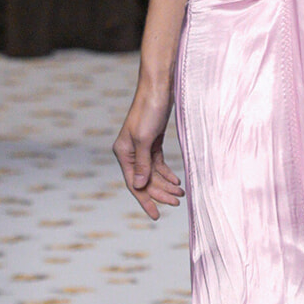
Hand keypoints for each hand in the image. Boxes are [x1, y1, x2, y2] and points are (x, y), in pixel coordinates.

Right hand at [113, 77, 184, 219]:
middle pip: (145, 180)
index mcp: (123, 152)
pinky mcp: (152, 142)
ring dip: (166, 184)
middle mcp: (129, 152)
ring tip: (181, 194)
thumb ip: (143, 163)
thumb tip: (139, 186)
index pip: (134, 183)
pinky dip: (167, 173)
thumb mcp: (145, 139)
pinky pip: (158, 164)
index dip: (145, 200)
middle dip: (160, 193)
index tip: (156, 215)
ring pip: (153, 173)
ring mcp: (141, 147)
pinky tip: (176, 181)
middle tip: (177, 202)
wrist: (159, 87)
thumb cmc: (150, 110)